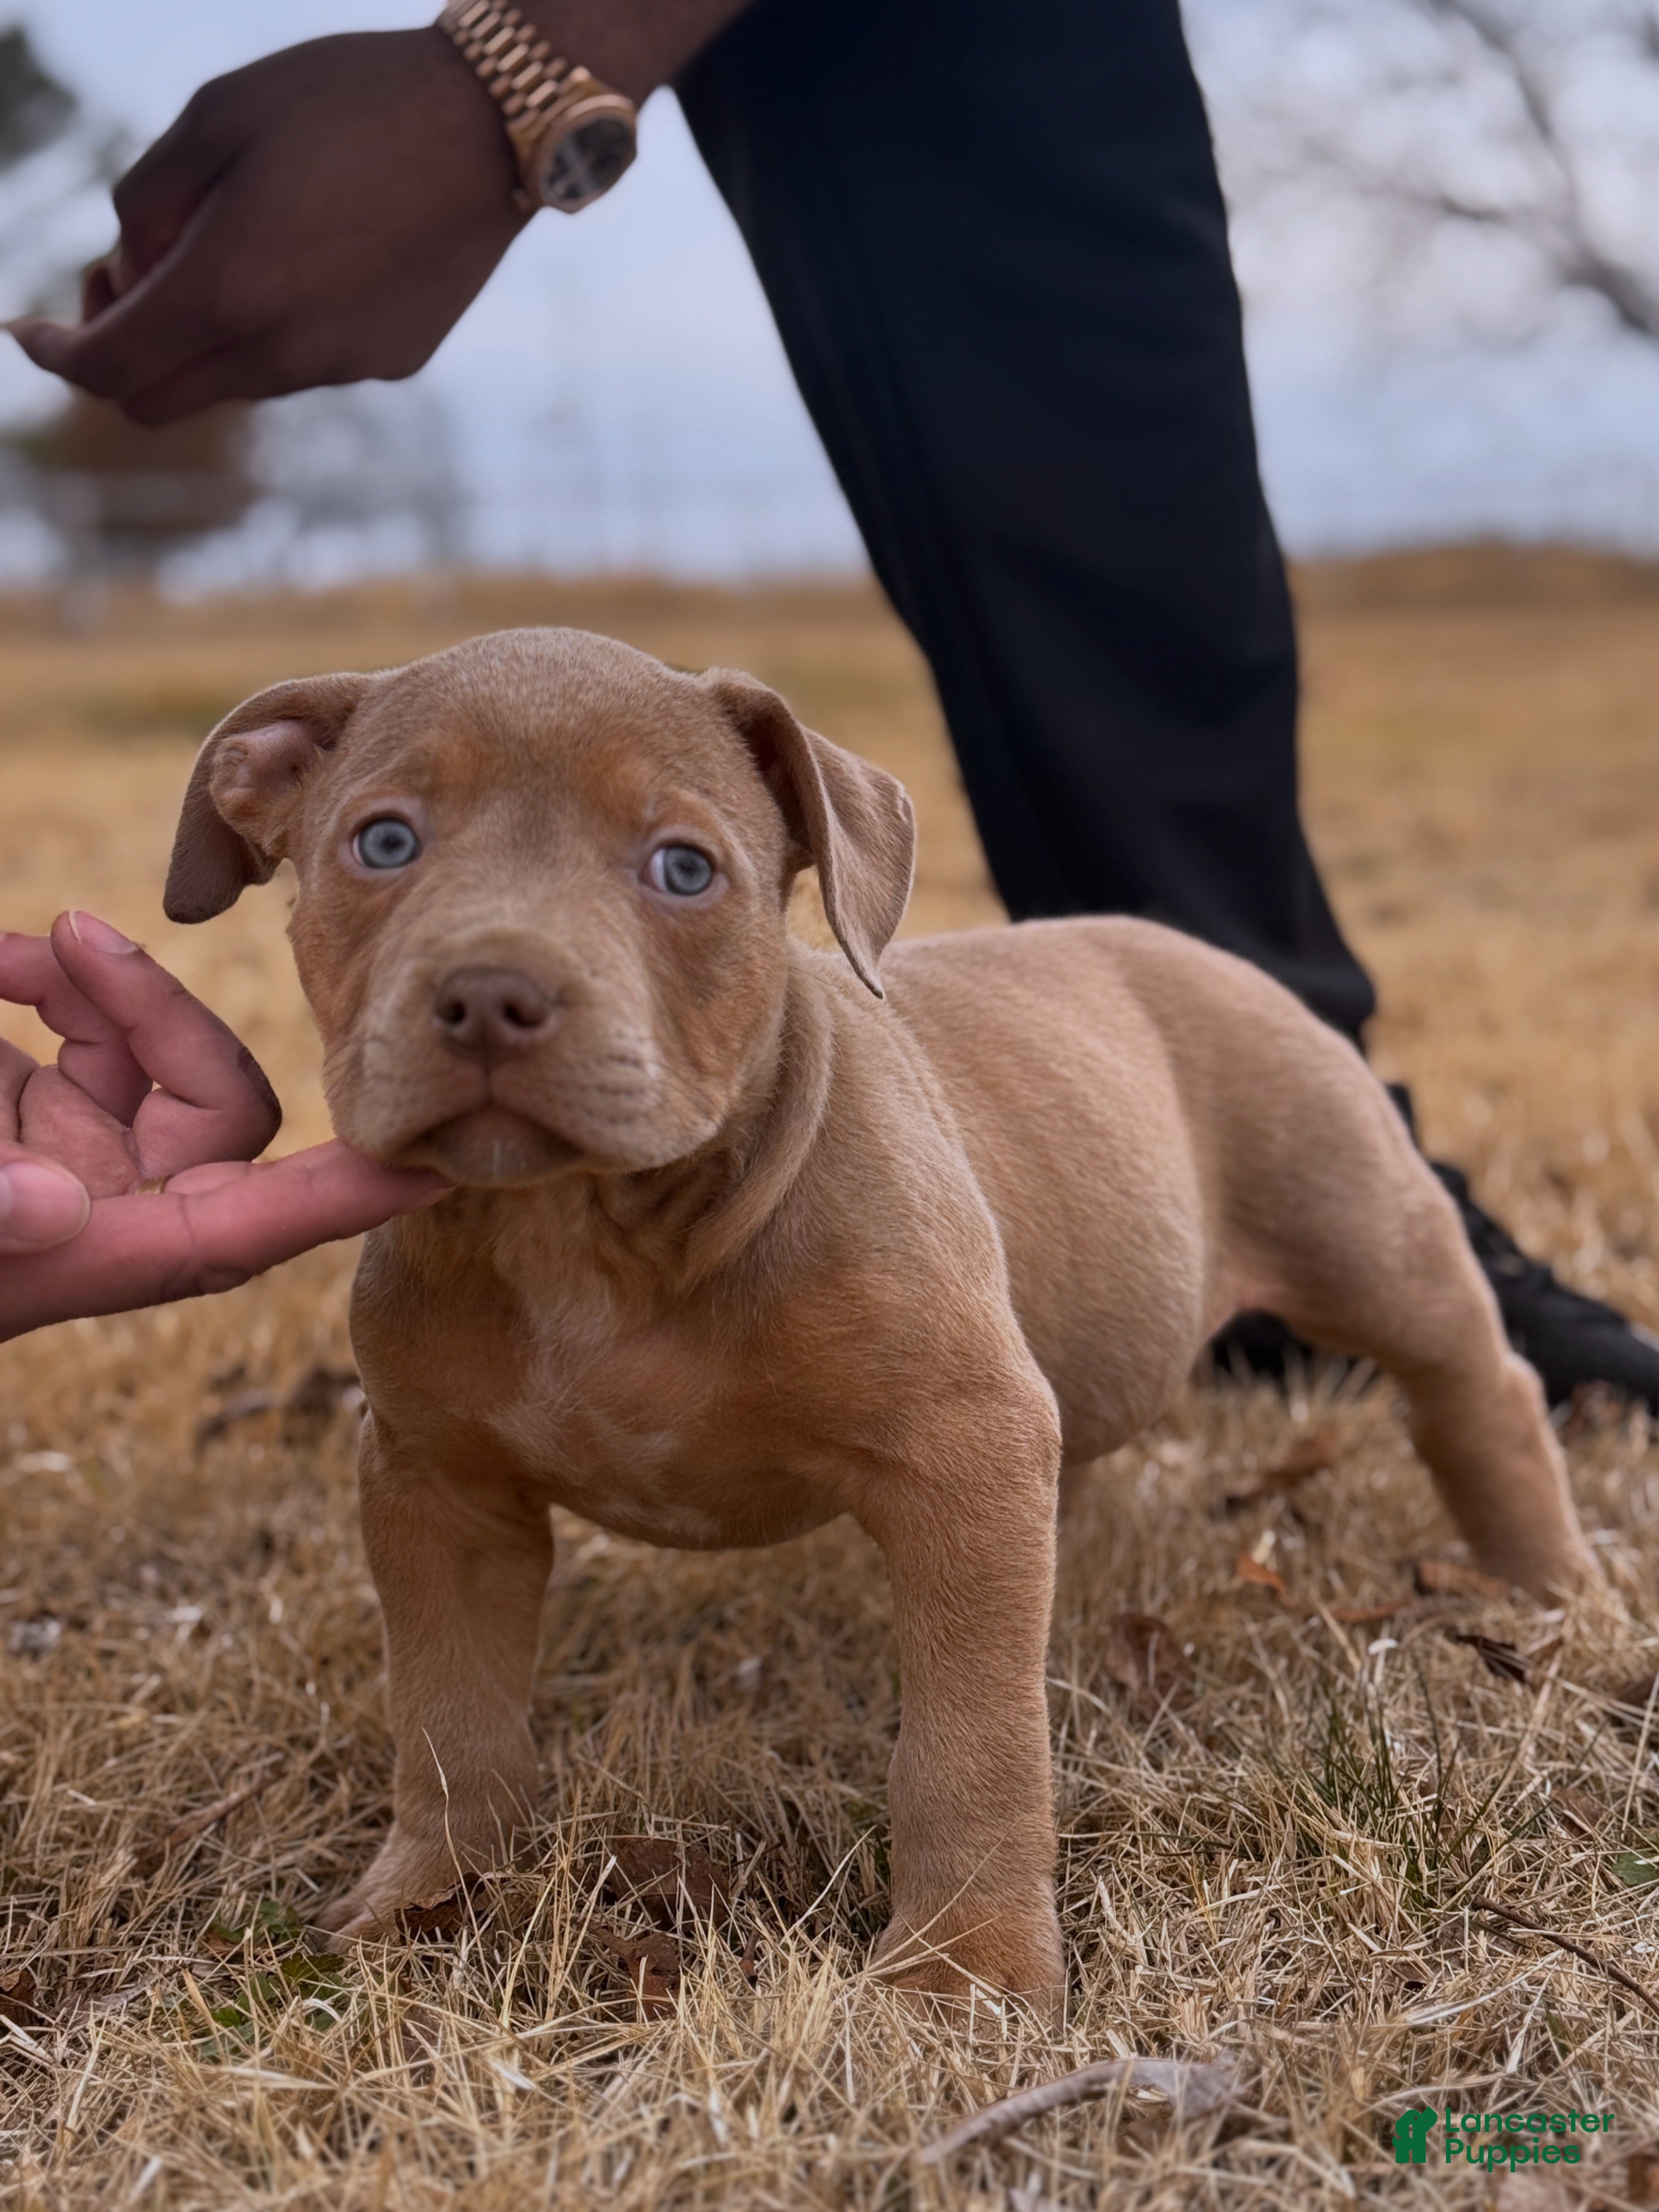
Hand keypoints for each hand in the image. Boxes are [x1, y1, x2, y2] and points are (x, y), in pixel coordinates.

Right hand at [0, 911, 445, 1340]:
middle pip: (220, 1106)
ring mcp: (76, 1157)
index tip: (444, 1166)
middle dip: (166, 1015)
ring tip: (32, 945)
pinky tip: (7, 961)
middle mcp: (108, 1209)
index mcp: (99, 1255)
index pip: (256, 1228)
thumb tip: (55, 1208)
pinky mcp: (32, 1114)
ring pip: (159, 1059)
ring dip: (105, 989)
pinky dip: (48, 986)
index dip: (350, 1198)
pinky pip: (83, 1039)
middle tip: (79, 940)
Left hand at [9, 31, 524, 424]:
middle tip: (126, 282)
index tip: (26, 333)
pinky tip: (308, 256)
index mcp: (226, 288)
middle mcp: (280, 351)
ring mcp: (339, 366)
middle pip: (156, 401)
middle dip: (119, 355)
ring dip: (199, 338)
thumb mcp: (215, 115)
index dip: (52, 354)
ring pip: (228, 384)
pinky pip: (301, 366)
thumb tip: (132, 264)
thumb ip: (147, 199)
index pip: (105, 366)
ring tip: (228, 249)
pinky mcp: (390, 362)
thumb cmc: (346, 98)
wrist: (492, 125)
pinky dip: (270, 330)